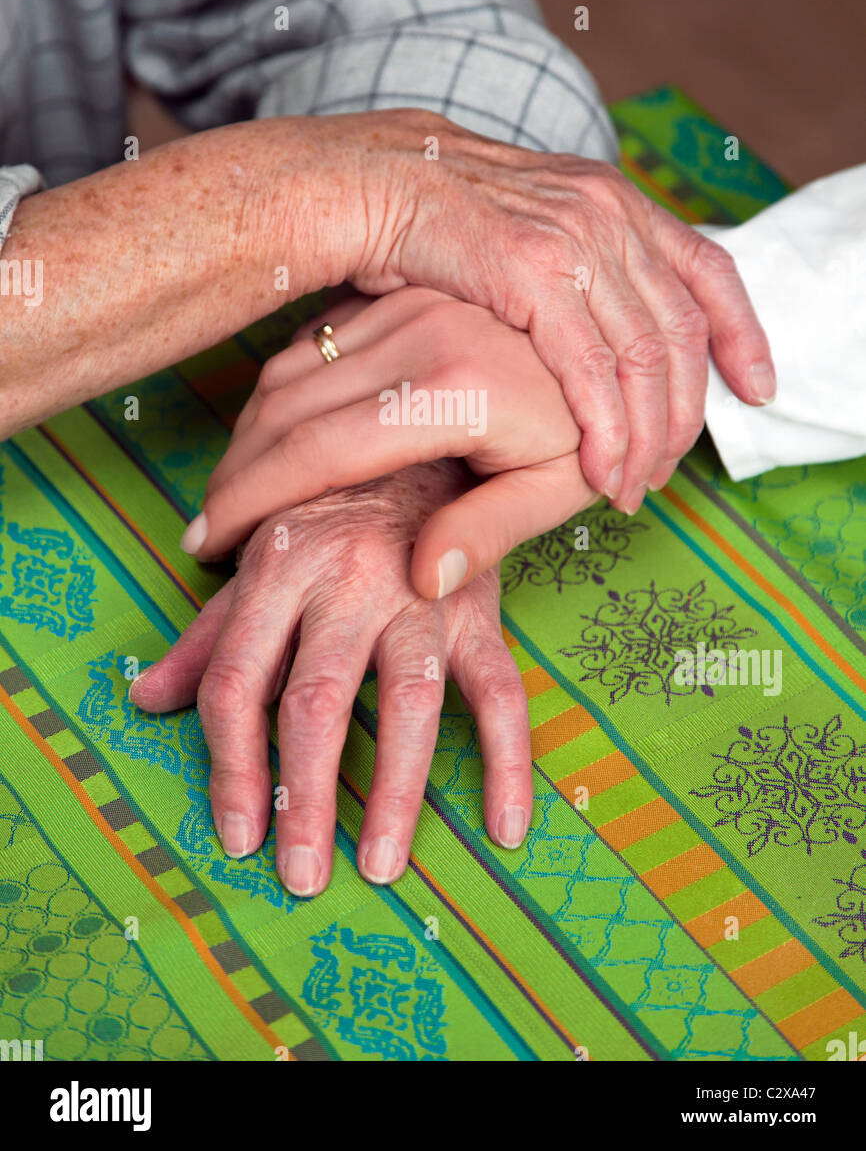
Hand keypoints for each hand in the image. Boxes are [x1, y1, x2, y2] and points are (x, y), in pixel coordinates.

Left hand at [131, 461, 531, 895]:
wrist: (421, 442)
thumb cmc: (329, 514)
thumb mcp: (260, 561)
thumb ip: (207, 635)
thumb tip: (144, 698)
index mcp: (279, 567)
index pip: (238, 681)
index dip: (231, 767)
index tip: (238, 835)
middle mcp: (347, 580)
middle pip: (317, 699)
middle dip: (304, 795)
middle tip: (300, 876)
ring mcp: (421, 595)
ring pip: (409, 702)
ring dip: (395, 791)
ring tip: (381, 864)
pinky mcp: (479, 609)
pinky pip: (502, 691)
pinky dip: (508, 760)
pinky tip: (505, 825)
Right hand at [186, 287, 601, 596]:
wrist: (622, 331)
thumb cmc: (596, 423)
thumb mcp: (561, 487)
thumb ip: (488, 533)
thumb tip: (417, 583)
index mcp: (452, 387)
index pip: (316, 449)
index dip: (251, 499)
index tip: (210, 541)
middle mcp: (419, 331)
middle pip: (287, 406)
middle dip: (236, 471)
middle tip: (207, 525)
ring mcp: (407, 303)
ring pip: (292, 368)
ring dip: (252, 431)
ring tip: (233, 490)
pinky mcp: (404, 293)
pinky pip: (316, 342)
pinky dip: (283, 392)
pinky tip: (274, 437)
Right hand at [291, 109, 774, 500]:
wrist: (366, 181)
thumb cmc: (434, 221)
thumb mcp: (527, 229)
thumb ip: (575, 268)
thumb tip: (605, 322)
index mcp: (614, 200)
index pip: (708, 267)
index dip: (742, 331)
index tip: (755, 385)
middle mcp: (608, 213)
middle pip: (683, 329)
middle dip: (686, 411)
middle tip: (670, 466)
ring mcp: (575, 239)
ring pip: (647, 358)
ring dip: (649, 435)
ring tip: (634, 484)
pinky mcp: (533, 273)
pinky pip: (594, 372)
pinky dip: (607, 432)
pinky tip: (602, 470)